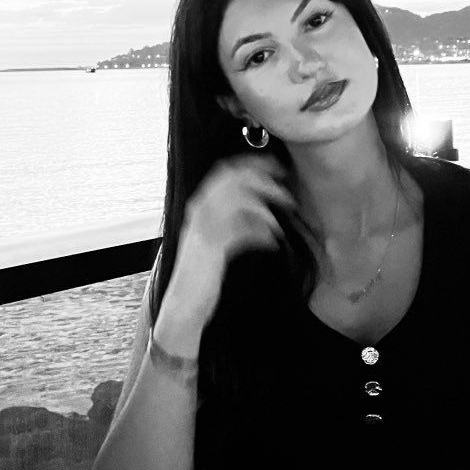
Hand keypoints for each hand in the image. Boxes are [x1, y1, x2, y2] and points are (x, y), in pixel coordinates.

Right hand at [168, 154, 294, 319]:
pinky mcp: (209, 246)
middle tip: (284, 177)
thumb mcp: (226, 245)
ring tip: (286, 201)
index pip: (224, 172)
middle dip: (259, 174)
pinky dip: (258, 228)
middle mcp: (199, 212)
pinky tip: (273, 236)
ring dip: (263, 195)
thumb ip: (243, 230)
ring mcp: (202, 228)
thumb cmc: (205, 276)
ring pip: (235, 197)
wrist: (184, 306)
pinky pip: (237, 227)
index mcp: (201, 208)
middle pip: (229, 178)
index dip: (251, 164)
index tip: (275, 165)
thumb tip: (271, 223)